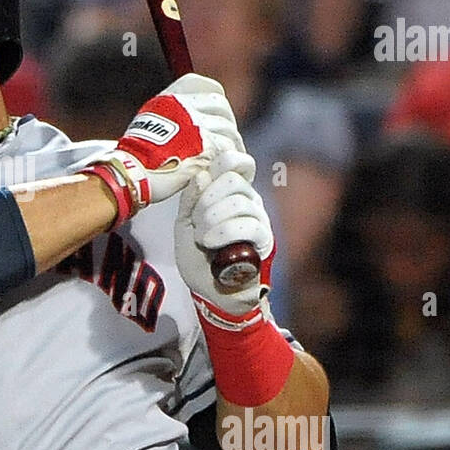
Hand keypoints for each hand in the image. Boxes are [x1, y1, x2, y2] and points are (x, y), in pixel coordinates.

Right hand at [118, 72, 244, 187]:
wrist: (131, 172)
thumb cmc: (138, 155)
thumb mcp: (150, 122)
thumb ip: (173, 114)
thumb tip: (192, 118)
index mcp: (172, 98)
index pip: (208, 87)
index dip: (216, 102)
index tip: (216, 115)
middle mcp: (185, 107)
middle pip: (221, 107)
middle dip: (226, 123)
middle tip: (223, 139)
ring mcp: (197, 125)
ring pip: (228, 129)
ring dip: (229, 142)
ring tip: (223, 155)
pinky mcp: (207, 146)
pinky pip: (228, 147)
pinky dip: (227, 156)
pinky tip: (220, 165)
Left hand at [174, 149, 274, 314]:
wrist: (209, 288)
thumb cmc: (198, 255)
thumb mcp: (184, 223)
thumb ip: (190, 198)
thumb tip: (203, 175)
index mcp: (229, 191)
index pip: (235, 161)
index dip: (223, 162)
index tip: (205, 182)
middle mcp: (248, 200)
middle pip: (234, 180)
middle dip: (208, 201)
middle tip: (197, 222)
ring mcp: (259, 218)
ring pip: (240, 202)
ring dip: (213, 220)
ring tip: (202, 238)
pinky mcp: (265, 240)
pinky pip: (250, 226)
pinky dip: (224, 232)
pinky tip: (210, 242)